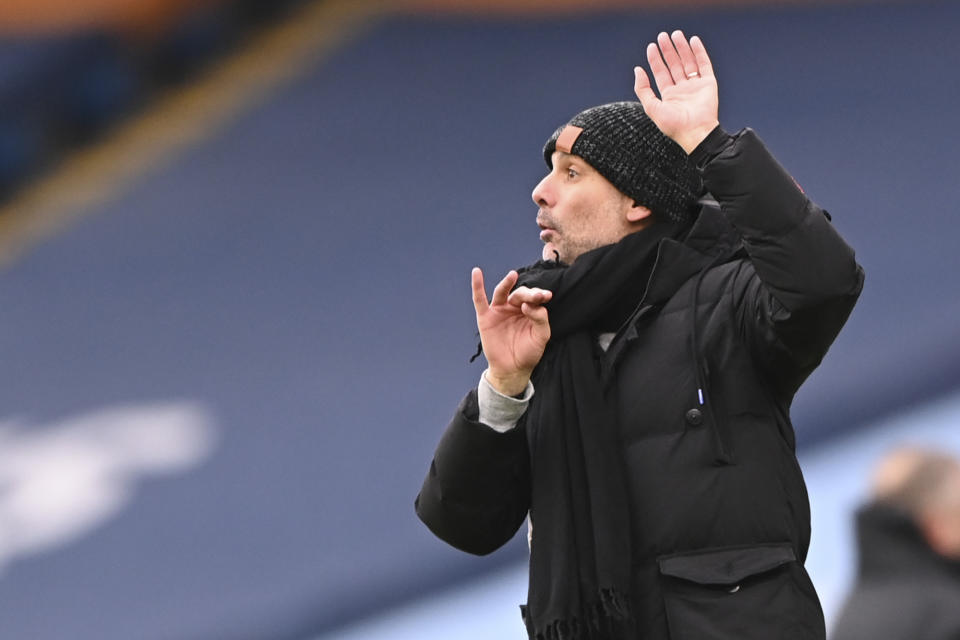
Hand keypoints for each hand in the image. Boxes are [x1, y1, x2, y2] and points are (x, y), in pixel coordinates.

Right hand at [471, 268, 551, 395]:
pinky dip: (477, 285)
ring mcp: (499, 310)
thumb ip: (540, 318)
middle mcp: (514, 307)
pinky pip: (479, 299)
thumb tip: (528, 305)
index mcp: (529, 310)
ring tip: (513, 275)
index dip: (539, 295)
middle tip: (536, 296)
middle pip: (520, 294)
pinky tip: (476, 272)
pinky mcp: (485, 317)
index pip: (534, 297)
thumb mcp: (541, 336)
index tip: (546, 296)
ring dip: (507, 283)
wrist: (513, 369)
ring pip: (502, 292)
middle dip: (528, 294)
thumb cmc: (529, 352)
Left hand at [633, 30, 718, 153]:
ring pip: (688, 62)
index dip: (656, 60)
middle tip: (663, 36)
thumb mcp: (652, 108)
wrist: (696, 133)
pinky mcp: (709, 84)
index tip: (651, 47)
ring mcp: (696, 86)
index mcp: (669, 96)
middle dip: (668, 50)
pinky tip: (693, 41)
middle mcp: (682, 89)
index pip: (661, 73)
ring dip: (682, 48)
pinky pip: (704, 64)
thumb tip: (637, 70)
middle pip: (674, 65)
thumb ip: (643, 89)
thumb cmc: (673, 125)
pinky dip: (699, 52)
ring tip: (676, 34)